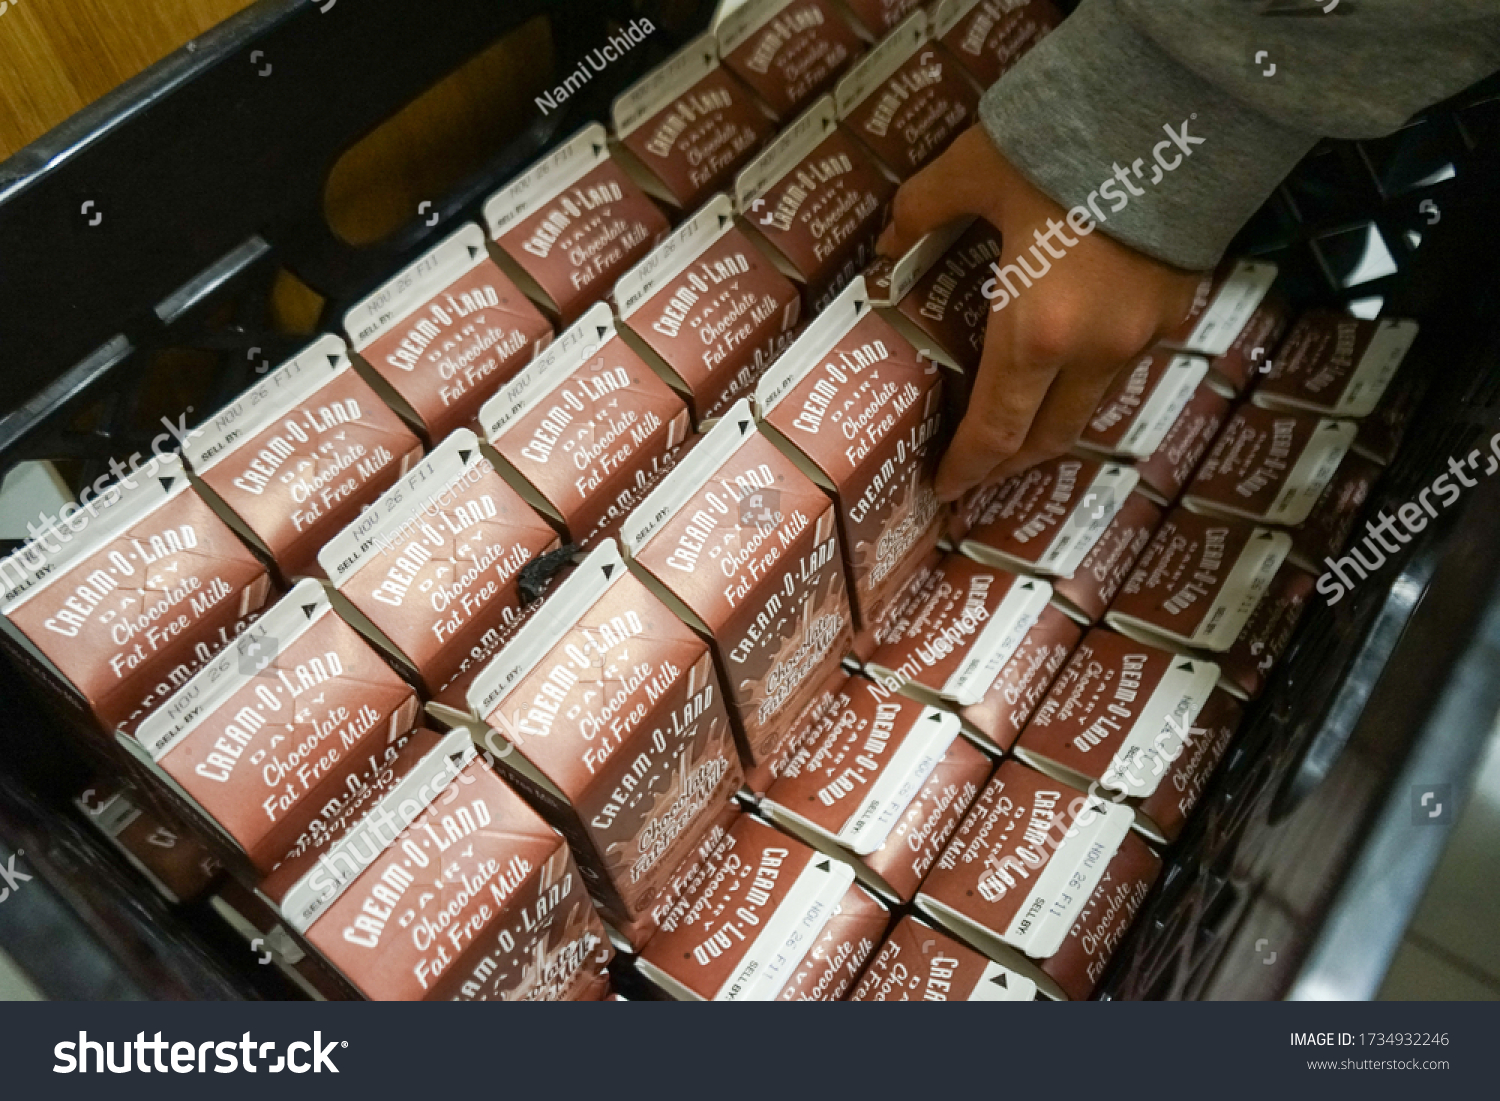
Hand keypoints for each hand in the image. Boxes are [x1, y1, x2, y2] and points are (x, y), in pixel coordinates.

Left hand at [878, 127, 1203, 501]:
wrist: (1177, 114)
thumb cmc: (1065, 147)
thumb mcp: (974, 168)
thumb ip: (924, 208)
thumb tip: (891, 241)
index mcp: (1034, 334)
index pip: (995, 429)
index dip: (969, 466)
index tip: (949, 490)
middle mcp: (1092, 352)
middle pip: (1049, 436)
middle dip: (1011, 461)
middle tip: (980, 470)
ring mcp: (1141, 336)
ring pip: (1091, 406)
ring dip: (1054, 424)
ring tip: (1024, 422)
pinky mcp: (1176, 309)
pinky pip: (1124, 365)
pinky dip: (1090, 380)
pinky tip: (1073, 361)